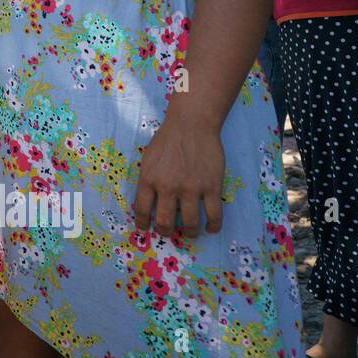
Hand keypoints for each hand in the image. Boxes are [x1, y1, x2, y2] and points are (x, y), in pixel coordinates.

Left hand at [133, 118, 224, 238]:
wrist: (192, 124)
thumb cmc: (167, 139)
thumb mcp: (148, 159)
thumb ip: (148, 180)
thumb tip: (148, 202)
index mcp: (148, 179)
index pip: (142, 210)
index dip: (143, 224)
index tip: (145, 229)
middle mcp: (168, 187)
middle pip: (165, 221)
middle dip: (165, 231)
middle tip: (168, 232)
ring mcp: (191, 188)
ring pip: (190, 223)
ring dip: (190, 232)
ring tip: (191, 232)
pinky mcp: (212, 187)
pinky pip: (214, 214)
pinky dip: (213, 226)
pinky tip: (211, 228)